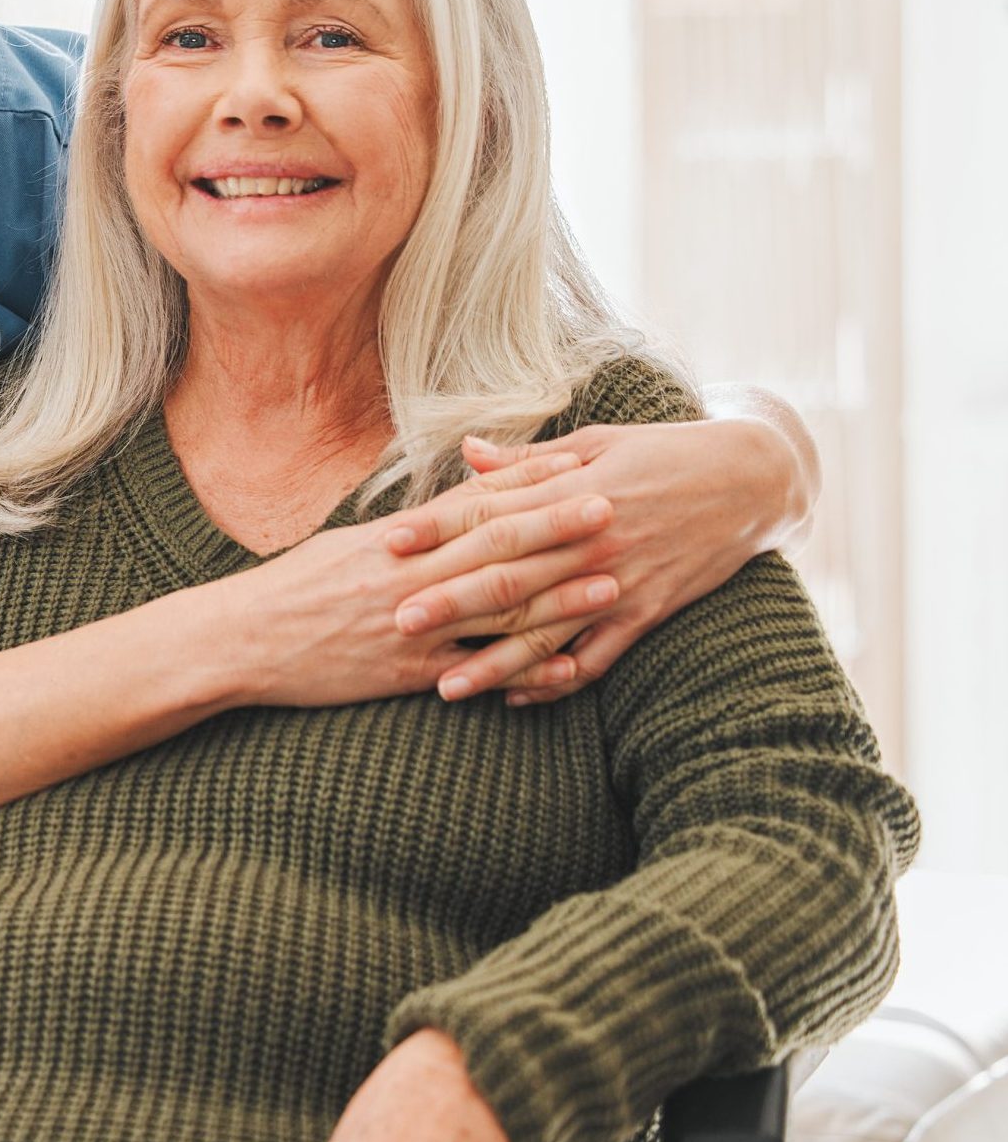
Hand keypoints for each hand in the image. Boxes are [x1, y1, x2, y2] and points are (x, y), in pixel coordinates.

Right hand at [225, 451, 619, 707]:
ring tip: (610, 584)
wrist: (243, 639)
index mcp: (397, 539)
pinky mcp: (406, 673)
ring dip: (558, 598)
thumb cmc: (292, 589)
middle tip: (615, 508)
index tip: (578, 466)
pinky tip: (565, 668)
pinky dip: (521, 671)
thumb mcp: (348, 546)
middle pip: (496, 548)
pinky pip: (475, 673)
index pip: (474, 504)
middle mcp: (410, 576)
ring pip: (496, 608)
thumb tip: (452, 507)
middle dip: (558, 528)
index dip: (529, 486)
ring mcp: (412, 626)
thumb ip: (407, 530)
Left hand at [386, 418, 784, 706]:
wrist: (752, 480)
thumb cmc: (664, 453)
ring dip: (495, 661)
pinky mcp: (648, 612)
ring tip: (445, 686)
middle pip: (510, 575)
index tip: (390, 541)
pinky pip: (598, 656)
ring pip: (548, 630)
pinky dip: (557, 681)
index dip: (438, 527)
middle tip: (395, 619)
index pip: (492, 512)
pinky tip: (516, 698)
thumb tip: (466, 451)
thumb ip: (527, 460)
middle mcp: (591, 541)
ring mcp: (621, 582)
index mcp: (572, 492)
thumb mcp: (597, 443)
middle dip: (451, 600)